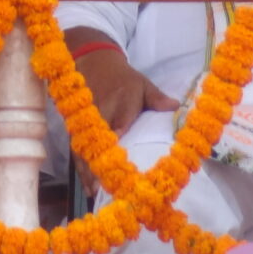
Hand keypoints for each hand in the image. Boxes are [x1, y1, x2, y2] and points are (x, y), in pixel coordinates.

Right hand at [68, 34, 178, 193]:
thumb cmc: (124, 78)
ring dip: (89, 170)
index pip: (120, 120)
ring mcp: (87, 119)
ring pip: (85, 146)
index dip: (118, 136)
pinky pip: (76, 147)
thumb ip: (157, 98)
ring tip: (96, 193)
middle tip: (108, 187)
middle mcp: (102, 110)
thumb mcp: (143, 84)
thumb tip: (176, 107)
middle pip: (99, 138)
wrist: (94, 60)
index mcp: (121, 100)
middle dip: (101, 162)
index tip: (121, 159)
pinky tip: (87, 186)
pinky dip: (81, 167)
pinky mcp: (77, 125)